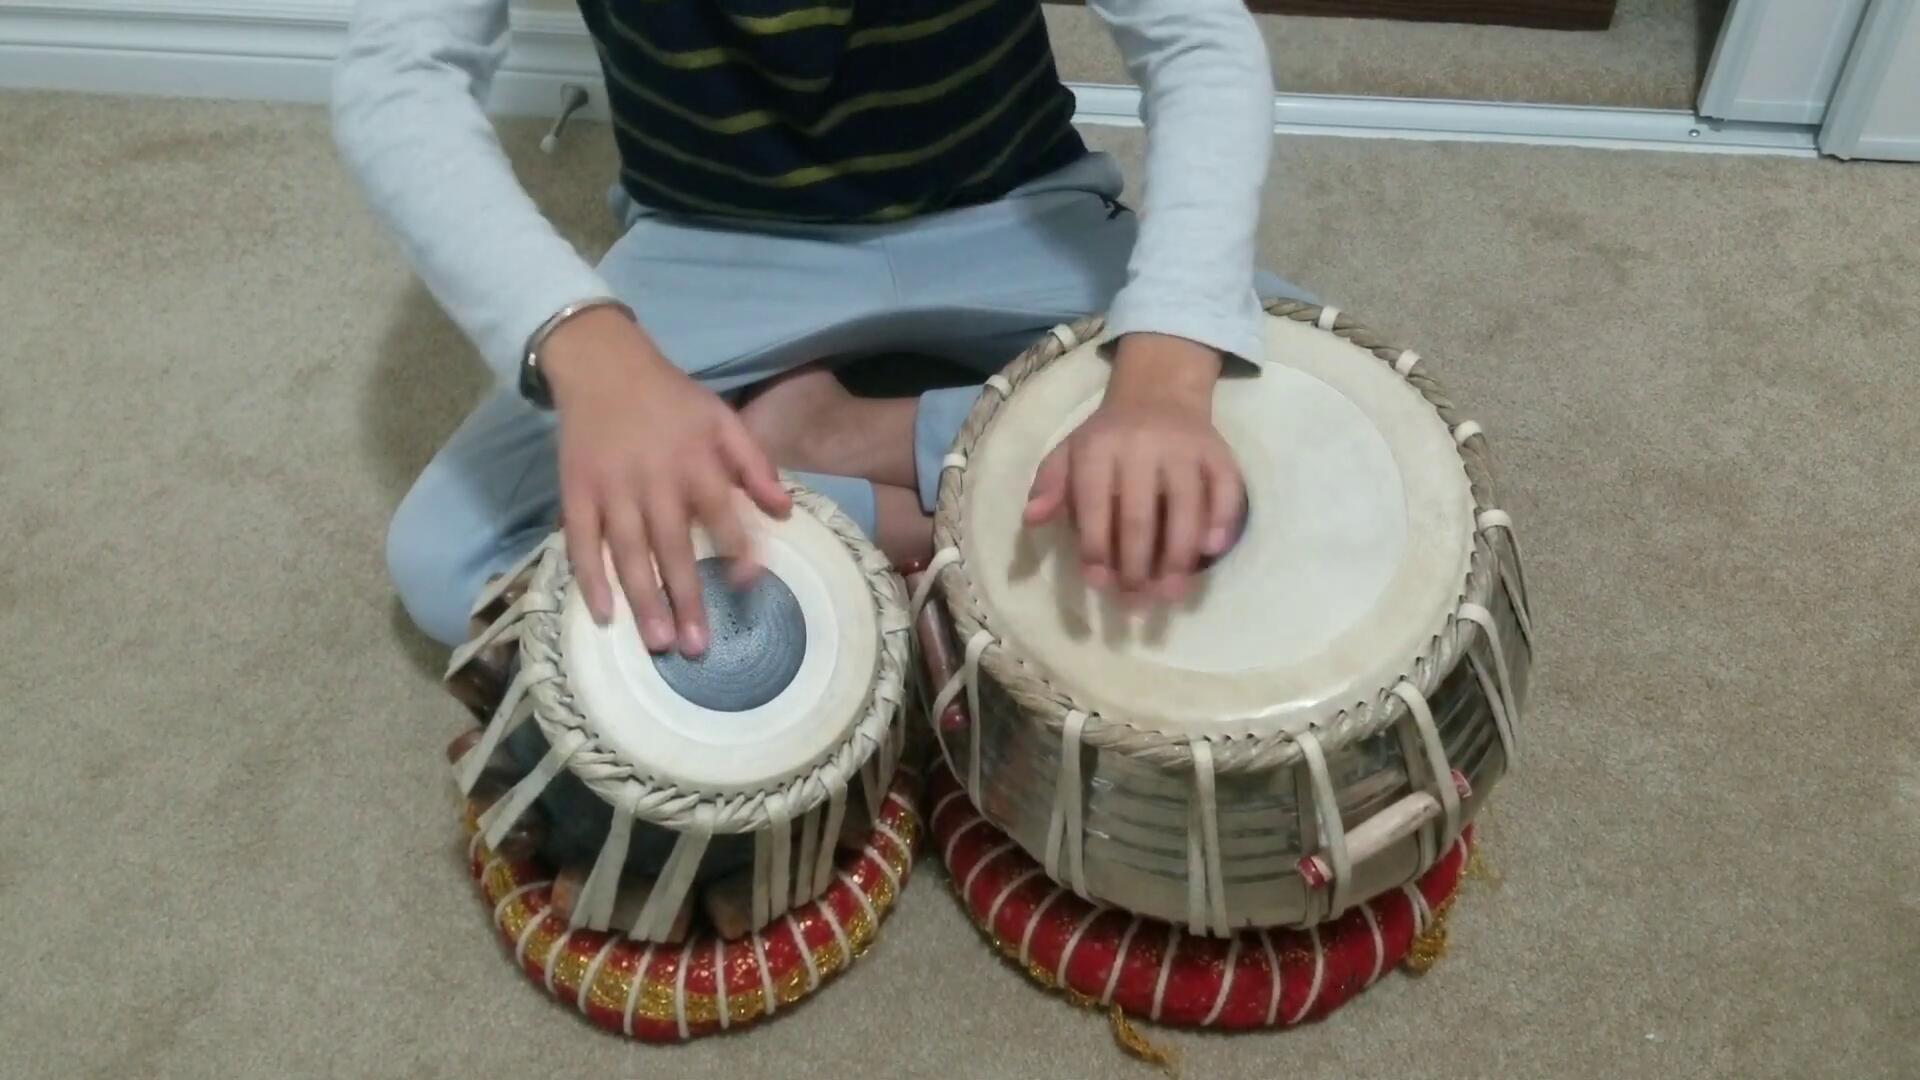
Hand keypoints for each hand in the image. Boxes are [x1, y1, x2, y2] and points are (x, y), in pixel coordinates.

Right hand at [543, 307, 790, 655]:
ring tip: (658, 643)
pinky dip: (589, 578)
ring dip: (642, 599)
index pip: (721, 513)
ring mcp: (610, 489)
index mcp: (695, 461)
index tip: (749, 586)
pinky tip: (603, 614)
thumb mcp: (722, 418)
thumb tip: (785, 512)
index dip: (736, 549)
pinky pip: (580, 542)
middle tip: (698, 647)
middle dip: (685, 598)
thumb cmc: (671, 399)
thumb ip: (755, 464)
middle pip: (671, 546)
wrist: (602, 364)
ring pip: (626, 552)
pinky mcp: (575, 492)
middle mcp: (653, 480)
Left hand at [1023, 334, 1242, 602]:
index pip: (1094, 505)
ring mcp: (1184, 448)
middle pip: (1140, 516)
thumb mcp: (1069, 452)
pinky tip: (1210, 552)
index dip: (1095, 549)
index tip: (1098, 583)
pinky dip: (1221, 521)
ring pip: (1186, 508)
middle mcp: (1143, 445)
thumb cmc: (1107, 436)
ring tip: (1170, 593)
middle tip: (1135, 599)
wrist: (1159, 391)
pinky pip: (1226, 490)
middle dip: (1136, 566)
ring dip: (1178, 558)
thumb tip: (1032, 519)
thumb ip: (1049, 485)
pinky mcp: (1218, 452)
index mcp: (1099, 447)